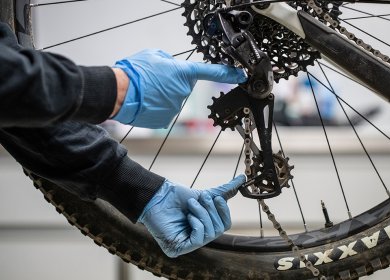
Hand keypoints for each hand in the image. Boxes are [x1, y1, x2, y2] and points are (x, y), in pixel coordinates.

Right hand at [111, 49, 246, 128]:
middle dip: (172, 83)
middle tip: (154, 81)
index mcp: (182, 73)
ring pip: (173, 99)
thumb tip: (172, 66)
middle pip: (183, 86)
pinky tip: (146, 103)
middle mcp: (183, 91)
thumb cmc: (134, 74)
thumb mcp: (154, 55)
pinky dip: (157, 107)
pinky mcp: (167, 120)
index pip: (210, 72)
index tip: (240, 76)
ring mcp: (176, 107)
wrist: (118, 93)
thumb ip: (170, 60)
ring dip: (162, 96)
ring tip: (147, 92)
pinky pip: (165, 111)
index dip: (228, 73)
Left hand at [138, 175, 245, 257]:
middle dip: (211, 211)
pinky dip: (196, 225)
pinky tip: (189, 217)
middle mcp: (198, 237)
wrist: (157, 196)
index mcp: (206, 226)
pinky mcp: (177, 248)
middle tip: (201, 198)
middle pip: (219, 229)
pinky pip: (197, 240)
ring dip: (202, 214)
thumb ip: (225, 190)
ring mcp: (188, 244)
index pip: (225, 224)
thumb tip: (243, 177)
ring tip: (191, 204)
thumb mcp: (205, 194)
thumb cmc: (178, 197)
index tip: (216, 197)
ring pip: (209, 234)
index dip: (223, 211)